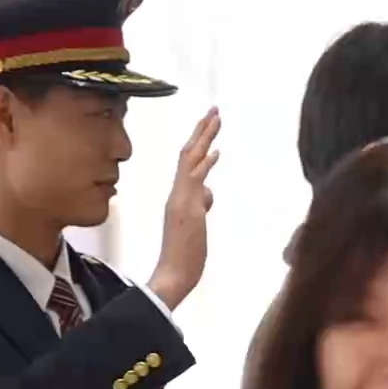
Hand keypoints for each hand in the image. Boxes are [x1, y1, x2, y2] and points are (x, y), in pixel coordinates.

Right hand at [148, 107, 220, 308]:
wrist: (172, 277)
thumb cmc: (184, 257)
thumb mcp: (196, 226)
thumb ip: (201, 206)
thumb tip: (209, 192)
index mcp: (178, 198)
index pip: (188, 164)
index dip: (198, 143)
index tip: (209, 126)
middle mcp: (177, 195)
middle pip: (189, 155)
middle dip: (202, 131)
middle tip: (214, 110)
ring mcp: (181, 201)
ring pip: (191, 161)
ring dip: (204, 138)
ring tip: (216, 117)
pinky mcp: (186, 210)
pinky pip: (194, 181)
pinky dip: (204, 164)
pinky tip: (215, 151)